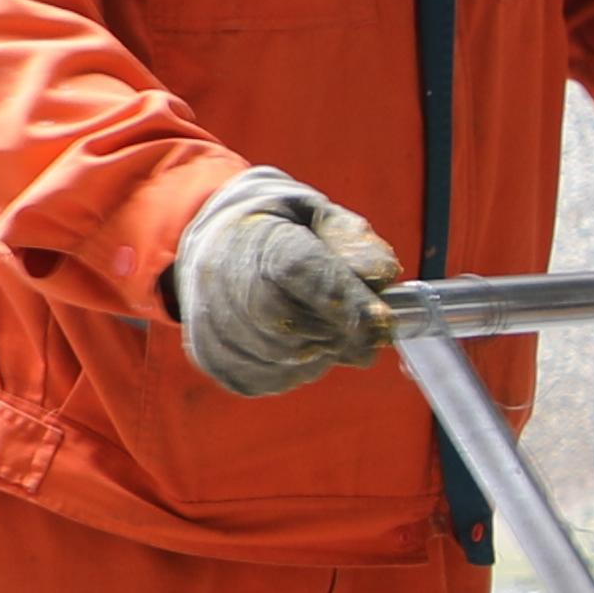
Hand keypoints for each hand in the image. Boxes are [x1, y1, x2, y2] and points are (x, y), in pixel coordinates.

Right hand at [172, 168, 402, 396]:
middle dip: (341, 330)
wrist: (217, 243)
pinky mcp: (212, 358)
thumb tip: (381, 275)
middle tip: (369, 327)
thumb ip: (353, 240)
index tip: (383, 320)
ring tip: (329, 325)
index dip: (345, 300)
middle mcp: (220, 280)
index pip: (298, 270)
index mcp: (252, 234)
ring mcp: (210, 323)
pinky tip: (302, 341)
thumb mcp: (321, 214)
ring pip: (286, 358)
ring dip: (325, 351)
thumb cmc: (282, 228)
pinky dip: (302, 368)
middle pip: (292, 323)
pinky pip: (273, 378)